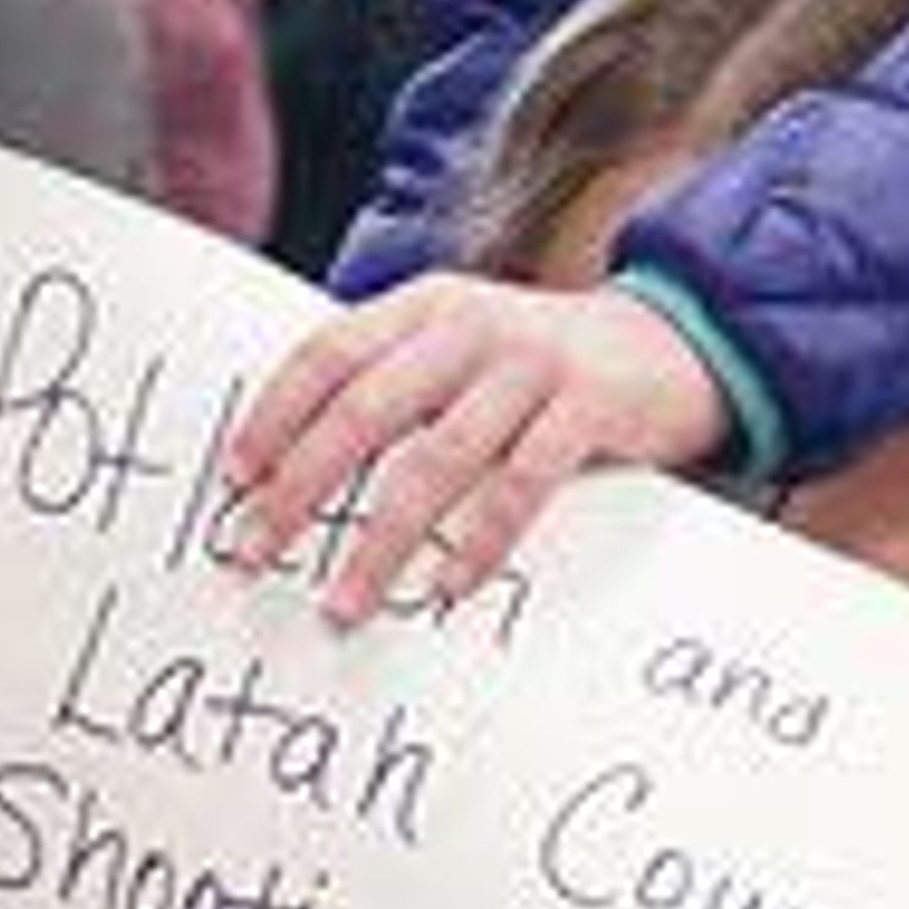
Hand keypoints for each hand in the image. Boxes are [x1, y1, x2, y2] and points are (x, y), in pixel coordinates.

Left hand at [224, 274, 731, 625]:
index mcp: (425, 307)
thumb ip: (394, 382)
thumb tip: (292, 467)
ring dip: (380, 541)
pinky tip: (447, 586)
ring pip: (435, 461)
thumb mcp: (462, 346)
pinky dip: (479, 543)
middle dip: (302, 488)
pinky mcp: (587, 406)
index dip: (275, 416)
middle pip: (366, 411)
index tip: (235, 479)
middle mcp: (470, 327)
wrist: (672, 342)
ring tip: (344, 601)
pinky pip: (520, 486)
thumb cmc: (542, 363)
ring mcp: (531, 366)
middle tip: (256, 550)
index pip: (328, 355)